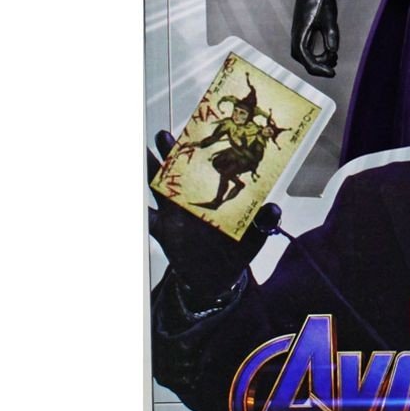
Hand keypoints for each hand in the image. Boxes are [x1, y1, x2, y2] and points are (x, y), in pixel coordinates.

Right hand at [147, 130, 279, 306]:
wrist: (216, 278)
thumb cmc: (237, 250)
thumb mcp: (255, 235)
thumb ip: (263, 221)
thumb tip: (274, 208)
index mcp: (215, 195)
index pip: (208, 168)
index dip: (204, 151)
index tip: (199, 132)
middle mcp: (193, 199)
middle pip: (180, 171)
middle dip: (171, 153)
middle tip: (163, 135)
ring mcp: (176, 214)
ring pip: (160, 188)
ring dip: (152, 172)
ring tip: (144, 154)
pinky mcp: (165, 232)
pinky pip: (149, 221)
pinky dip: (142, 212)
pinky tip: (136, 203)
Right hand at [291, 0, 338, 76]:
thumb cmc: (321, 0)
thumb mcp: (329, 17)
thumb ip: (331, 34)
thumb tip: (334, 52)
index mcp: (300, 36)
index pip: (307, 61)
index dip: (320, 70)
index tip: (333, 73)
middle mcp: (296, 39)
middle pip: (306, 62)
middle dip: (321, 66)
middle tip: (336, 61)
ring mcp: (299, 37)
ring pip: (307, 58)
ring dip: (320, 61)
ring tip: (335, 56)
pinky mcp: (303, 35)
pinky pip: (308, 52)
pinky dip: (319, 55)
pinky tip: (331, 52)